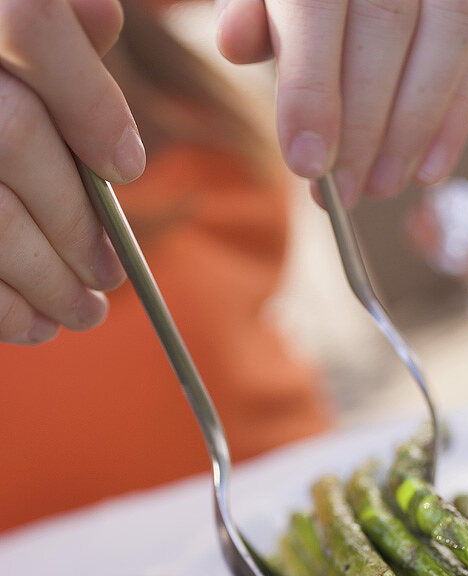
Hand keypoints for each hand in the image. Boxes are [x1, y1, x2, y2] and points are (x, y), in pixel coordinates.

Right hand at [0, 0, 142, 344]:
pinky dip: (2, 308)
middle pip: (13, 135)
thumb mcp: (13, 33)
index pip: (31, 21)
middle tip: (112, 273)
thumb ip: (60, 32)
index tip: (127, 168)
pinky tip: (34, 326)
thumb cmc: (0, 90)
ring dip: (47, 279)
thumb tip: (104, 22)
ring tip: (85, 312)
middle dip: (76, 219)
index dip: (89, 102)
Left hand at [217, 0, 467, 208]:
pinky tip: (427, 170)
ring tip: (381, 186)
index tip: (306, 163)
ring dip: (414, 127)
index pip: (317, 5)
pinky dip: (456, 117)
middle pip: (385, 25)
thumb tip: (234, 43)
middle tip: (342, 192)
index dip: (312, 88)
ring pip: (448, 34)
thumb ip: (252, 2)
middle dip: (364, 124)